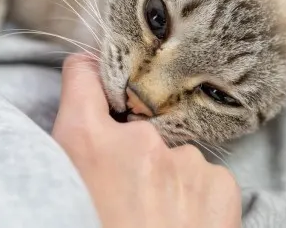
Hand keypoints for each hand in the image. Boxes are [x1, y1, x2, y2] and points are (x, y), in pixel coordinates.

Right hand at [52, 54, 241, 227]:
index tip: (91, 74)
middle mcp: (136, 141)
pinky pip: (202, 177)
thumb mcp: (66, 193)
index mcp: (85, 144)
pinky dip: (194, 197)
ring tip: (154, 224)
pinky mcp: (219, 182)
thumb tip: (81, 141)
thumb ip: (75, 160)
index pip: (83, 76)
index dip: (87, 73)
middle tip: (124, 200)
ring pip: (170, 156)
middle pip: (132, 126)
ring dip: (164, 180)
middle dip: (128, 154)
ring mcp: (183, 160)